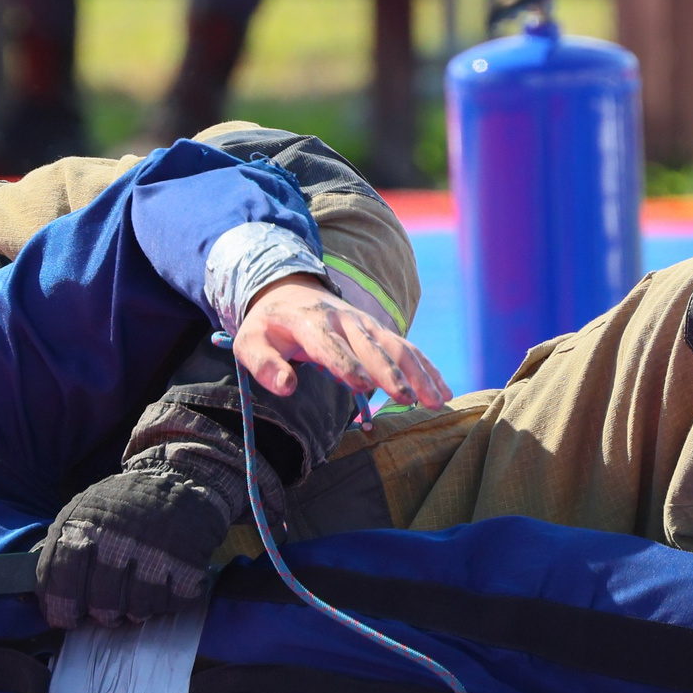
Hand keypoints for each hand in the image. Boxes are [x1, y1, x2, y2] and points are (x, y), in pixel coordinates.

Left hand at [35, 461, 233, 627]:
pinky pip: (168, 604)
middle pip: (100, 605)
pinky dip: (165, 601)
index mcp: (82, 525)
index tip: (66, 618)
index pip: (59, 583)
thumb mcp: (82, 512)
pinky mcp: (186, 564)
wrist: (179, 478)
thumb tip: (24, 594)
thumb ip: (56, 549)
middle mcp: (115, 539)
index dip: (60, 609)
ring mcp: (153, 552)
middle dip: (102, 614)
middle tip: (107, 608)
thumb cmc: (123, 505)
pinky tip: (163, 580)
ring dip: (135, 609)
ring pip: (135, 610)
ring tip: (137, 591)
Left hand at [235, 275, 452, 408]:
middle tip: (408, 399)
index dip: (346, 364)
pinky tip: (443, 390)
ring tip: (437, 400)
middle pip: (372, 346)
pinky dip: (427, 368)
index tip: (361, 386)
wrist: (288, 291)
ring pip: (397, 346)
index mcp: (310, 322)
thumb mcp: (250, 342)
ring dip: (419, 373)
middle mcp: (344, 320)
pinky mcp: (377, 330)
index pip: (330, 345)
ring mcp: (365, 323)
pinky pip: (406, 348)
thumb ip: (264, 364)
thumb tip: (285, 387)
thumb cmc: (268, 325)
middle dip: (391, 373)